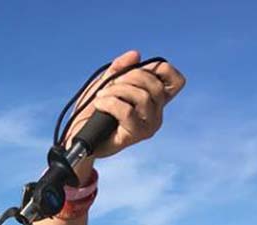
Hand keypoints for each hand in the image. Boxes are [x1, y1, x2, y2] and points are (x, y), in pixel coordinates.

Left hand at [66, 50, 185, 158]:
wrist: (80, 138)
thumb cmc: (93, 113)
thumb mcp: (105, 83)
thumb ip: (120, 68)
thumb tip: (135, 54)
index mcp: (155, 99)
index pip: (176, 81)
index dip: (159, 69)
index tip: (135, 71)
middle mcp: (157, 113)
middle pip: (154, 84)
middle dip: (129, 77)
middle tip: (110, 84)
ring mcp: (149, 125)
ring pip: (141, 96)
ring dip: (116, 91)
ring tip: (101, 96)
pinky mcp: (136, 135)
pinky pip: (127, 111)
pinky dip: (109, 103)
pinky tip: (99, 104)